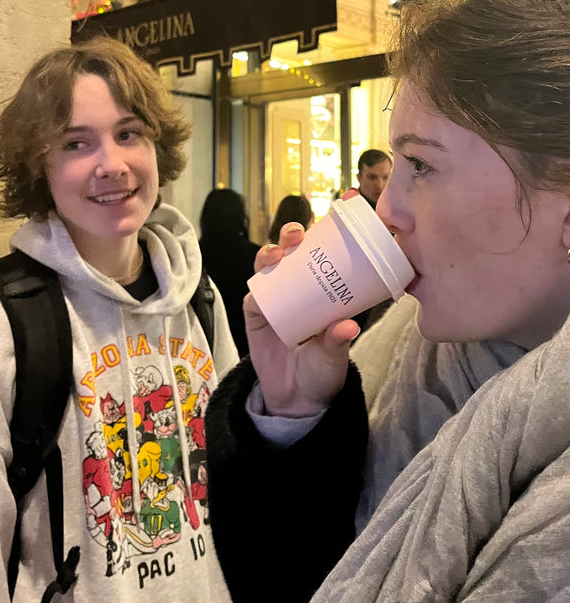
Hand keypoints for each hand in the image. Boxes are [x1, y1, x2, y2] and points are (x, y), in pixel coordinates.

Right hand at [244, 223, 358, 417]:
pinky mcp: (257, 313)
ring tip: (282, 250)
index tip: (348, 201)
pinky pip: (255, 292)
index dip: (335, 227)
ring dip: (274, 250)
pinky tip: (265, 272)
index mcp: (326, 292)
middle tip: (299, 233)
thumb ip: (337, 342)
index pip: (331, 252)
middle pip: (296, 251)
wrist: (296, 401)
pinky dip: (259, 279)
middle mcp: (300, 288)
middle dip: (295, 234)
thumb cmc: (322, 372)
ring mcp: (276, 298)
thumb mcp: (334, 358)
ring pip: (271, 264)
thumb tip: (347, 326)